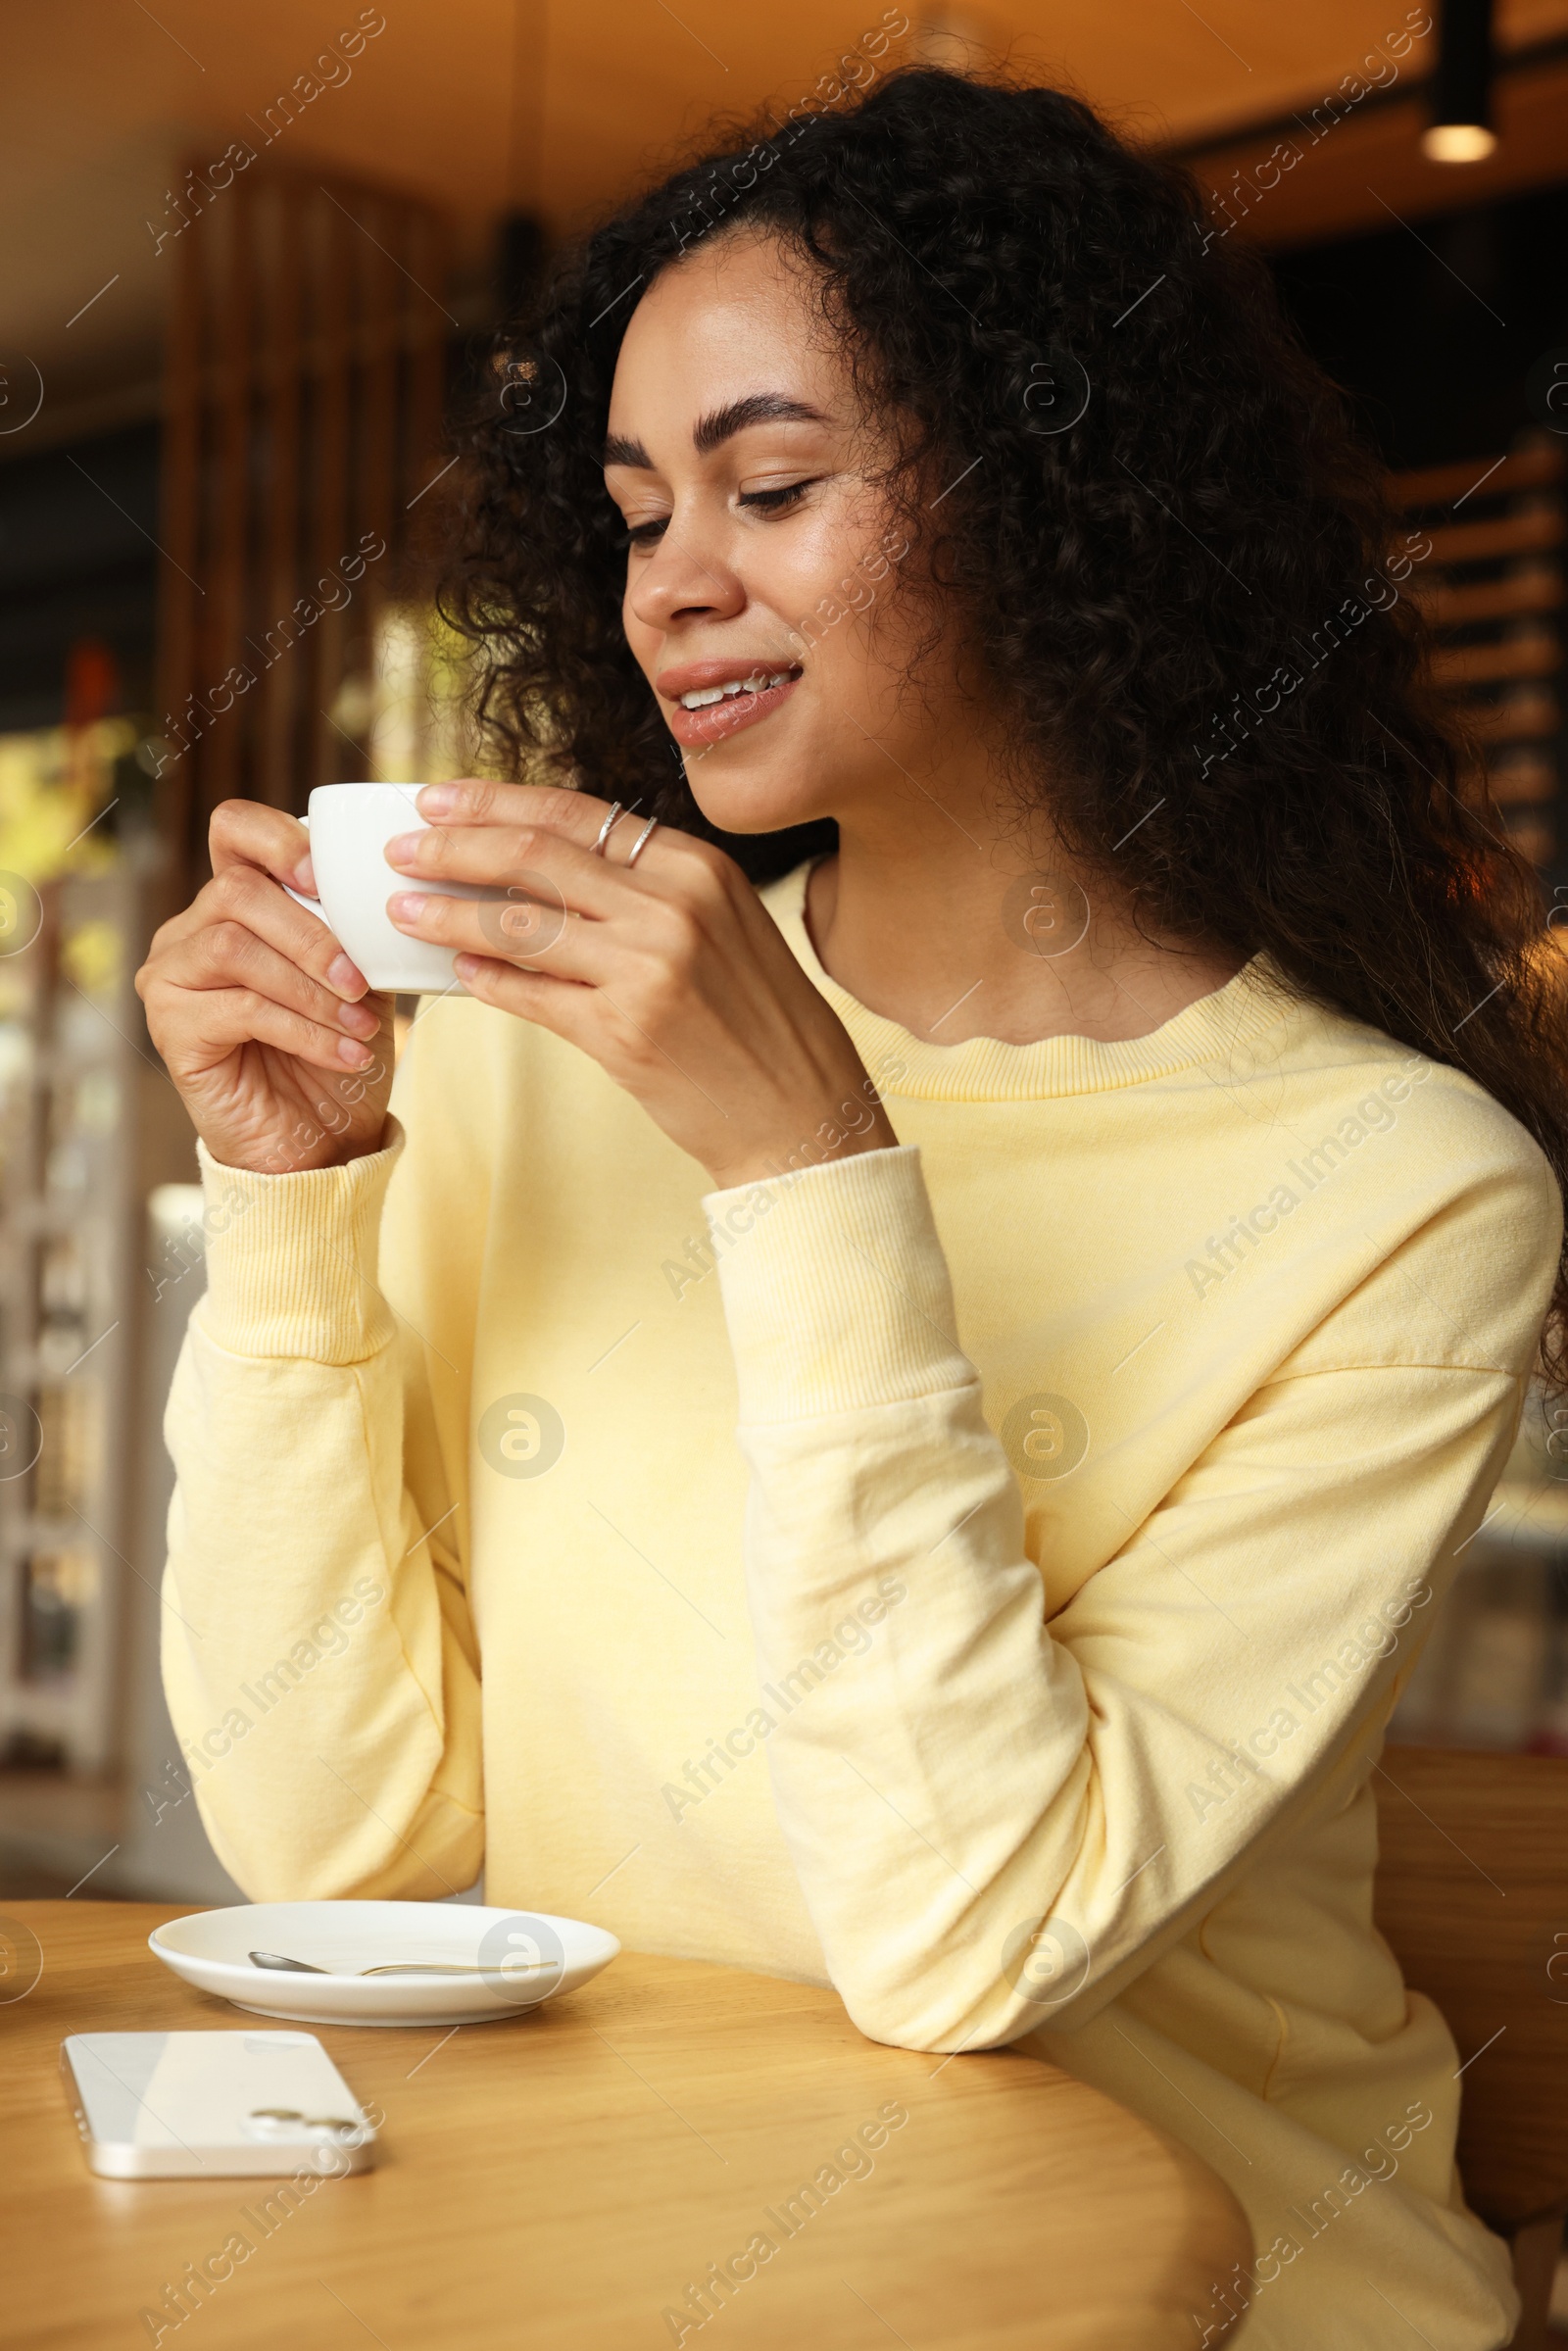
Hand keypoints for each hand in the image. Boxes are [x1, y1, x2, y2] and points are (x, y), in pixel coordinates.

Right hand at [135, 800, 393, 1174]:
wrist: (320, 1142)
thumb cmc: (339, 1053)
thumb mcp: (363, 980)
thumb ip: (355, 928)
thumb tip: (382, 891)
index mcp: (236, 903)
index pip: (233, 830)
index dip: (278, 839)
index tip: (327, 879)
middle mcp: (191, 931)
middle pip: (237, 891)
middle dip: (312, 936)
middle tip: (360, 983)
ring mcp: (172, 977)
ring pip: (233, 946)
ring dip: (309, 988)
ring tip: (359, 1026)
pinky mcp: (171, 1028)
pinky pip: (238, 1007)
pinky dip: (303, 1029)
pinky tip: (343, 1054)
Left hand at [385, 780, 898, 1188]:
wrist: (800, 1111)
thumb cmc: (756, 1021)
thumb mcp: (720, 928)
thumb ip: (644, 891)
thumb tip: (538, 867)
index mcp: (694, 866)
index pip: (573, 813)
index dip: (493, 802)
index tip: (436, 800)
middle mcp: (673, 905)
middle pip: (534, 857)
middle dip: (452, 848)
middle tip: (398, 851)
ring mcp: (648, 967)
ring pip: (518, 925)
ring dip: (448, 916)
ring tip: (402, 912)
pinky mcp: (625, 1031)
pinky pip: (531, 996)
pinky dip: (486, 982)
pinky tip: (456, 976)